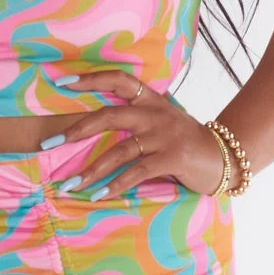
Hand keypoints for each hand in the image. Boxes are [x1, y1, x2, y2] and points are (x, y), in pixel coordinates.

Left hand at [41, 71, 230, 198]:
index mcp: (151, 100)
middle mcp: (156, 113)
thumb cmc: (185, 143)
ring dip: (92, 170)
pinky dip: (116, 185)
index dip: (90, 79)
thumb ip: (135, 120)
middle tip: (49, 144)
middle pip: (109, 116)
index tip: (61, 82)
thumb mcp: (162, 122)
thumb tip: (93, 128)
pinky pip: (137, 172)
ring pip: (120, 150)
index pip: (118, 79)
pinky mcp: (172, 158)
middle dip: (76, 131)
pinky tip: (99, 195)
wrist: (224, 157)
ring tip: (70, 185)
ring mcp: (165, 135)